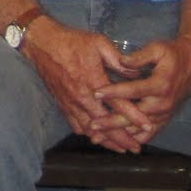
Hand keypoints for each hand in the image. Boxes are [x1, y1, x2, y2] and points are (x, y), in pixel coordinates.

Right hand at [21, 20, 137, 151]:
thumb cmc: (72, 41)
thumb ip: (119, 60)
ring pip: (90, 129)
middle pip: (105, 123)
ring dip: (106, 141)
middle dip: (122, 138)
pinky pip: (76, 125)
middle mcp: (81, 96)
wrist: (42, 44)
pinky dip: (89, 134)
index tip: (148, 126)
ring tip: (121, 148)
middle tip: (137, 148)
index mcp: (93, 80)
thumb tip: (137, 72)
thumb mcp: (99, 43)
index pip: (118, 103)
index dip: (134, 116)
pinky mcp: (62, 104)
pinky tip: (98, 138)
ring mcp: (70, 102)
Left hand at [92, 38, 190, 147]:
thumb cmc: (172, 55)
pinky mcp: (164, 119)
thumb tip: (122, 61)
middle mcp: (162, 103)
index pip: (133, 90)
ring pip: (139, 130)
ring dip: (118, 135)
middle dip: (111, 122)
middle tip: (92, 125)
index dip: (114, 92)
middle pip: (133, 116)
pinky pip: (148, 134)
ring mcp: (164, 114)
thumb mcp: (157, 49)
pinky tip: (116, 143)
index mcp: (160, 85)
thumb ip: (139, 56)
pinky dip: (132, 140)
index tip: (96, 93)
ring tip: (98, 138)